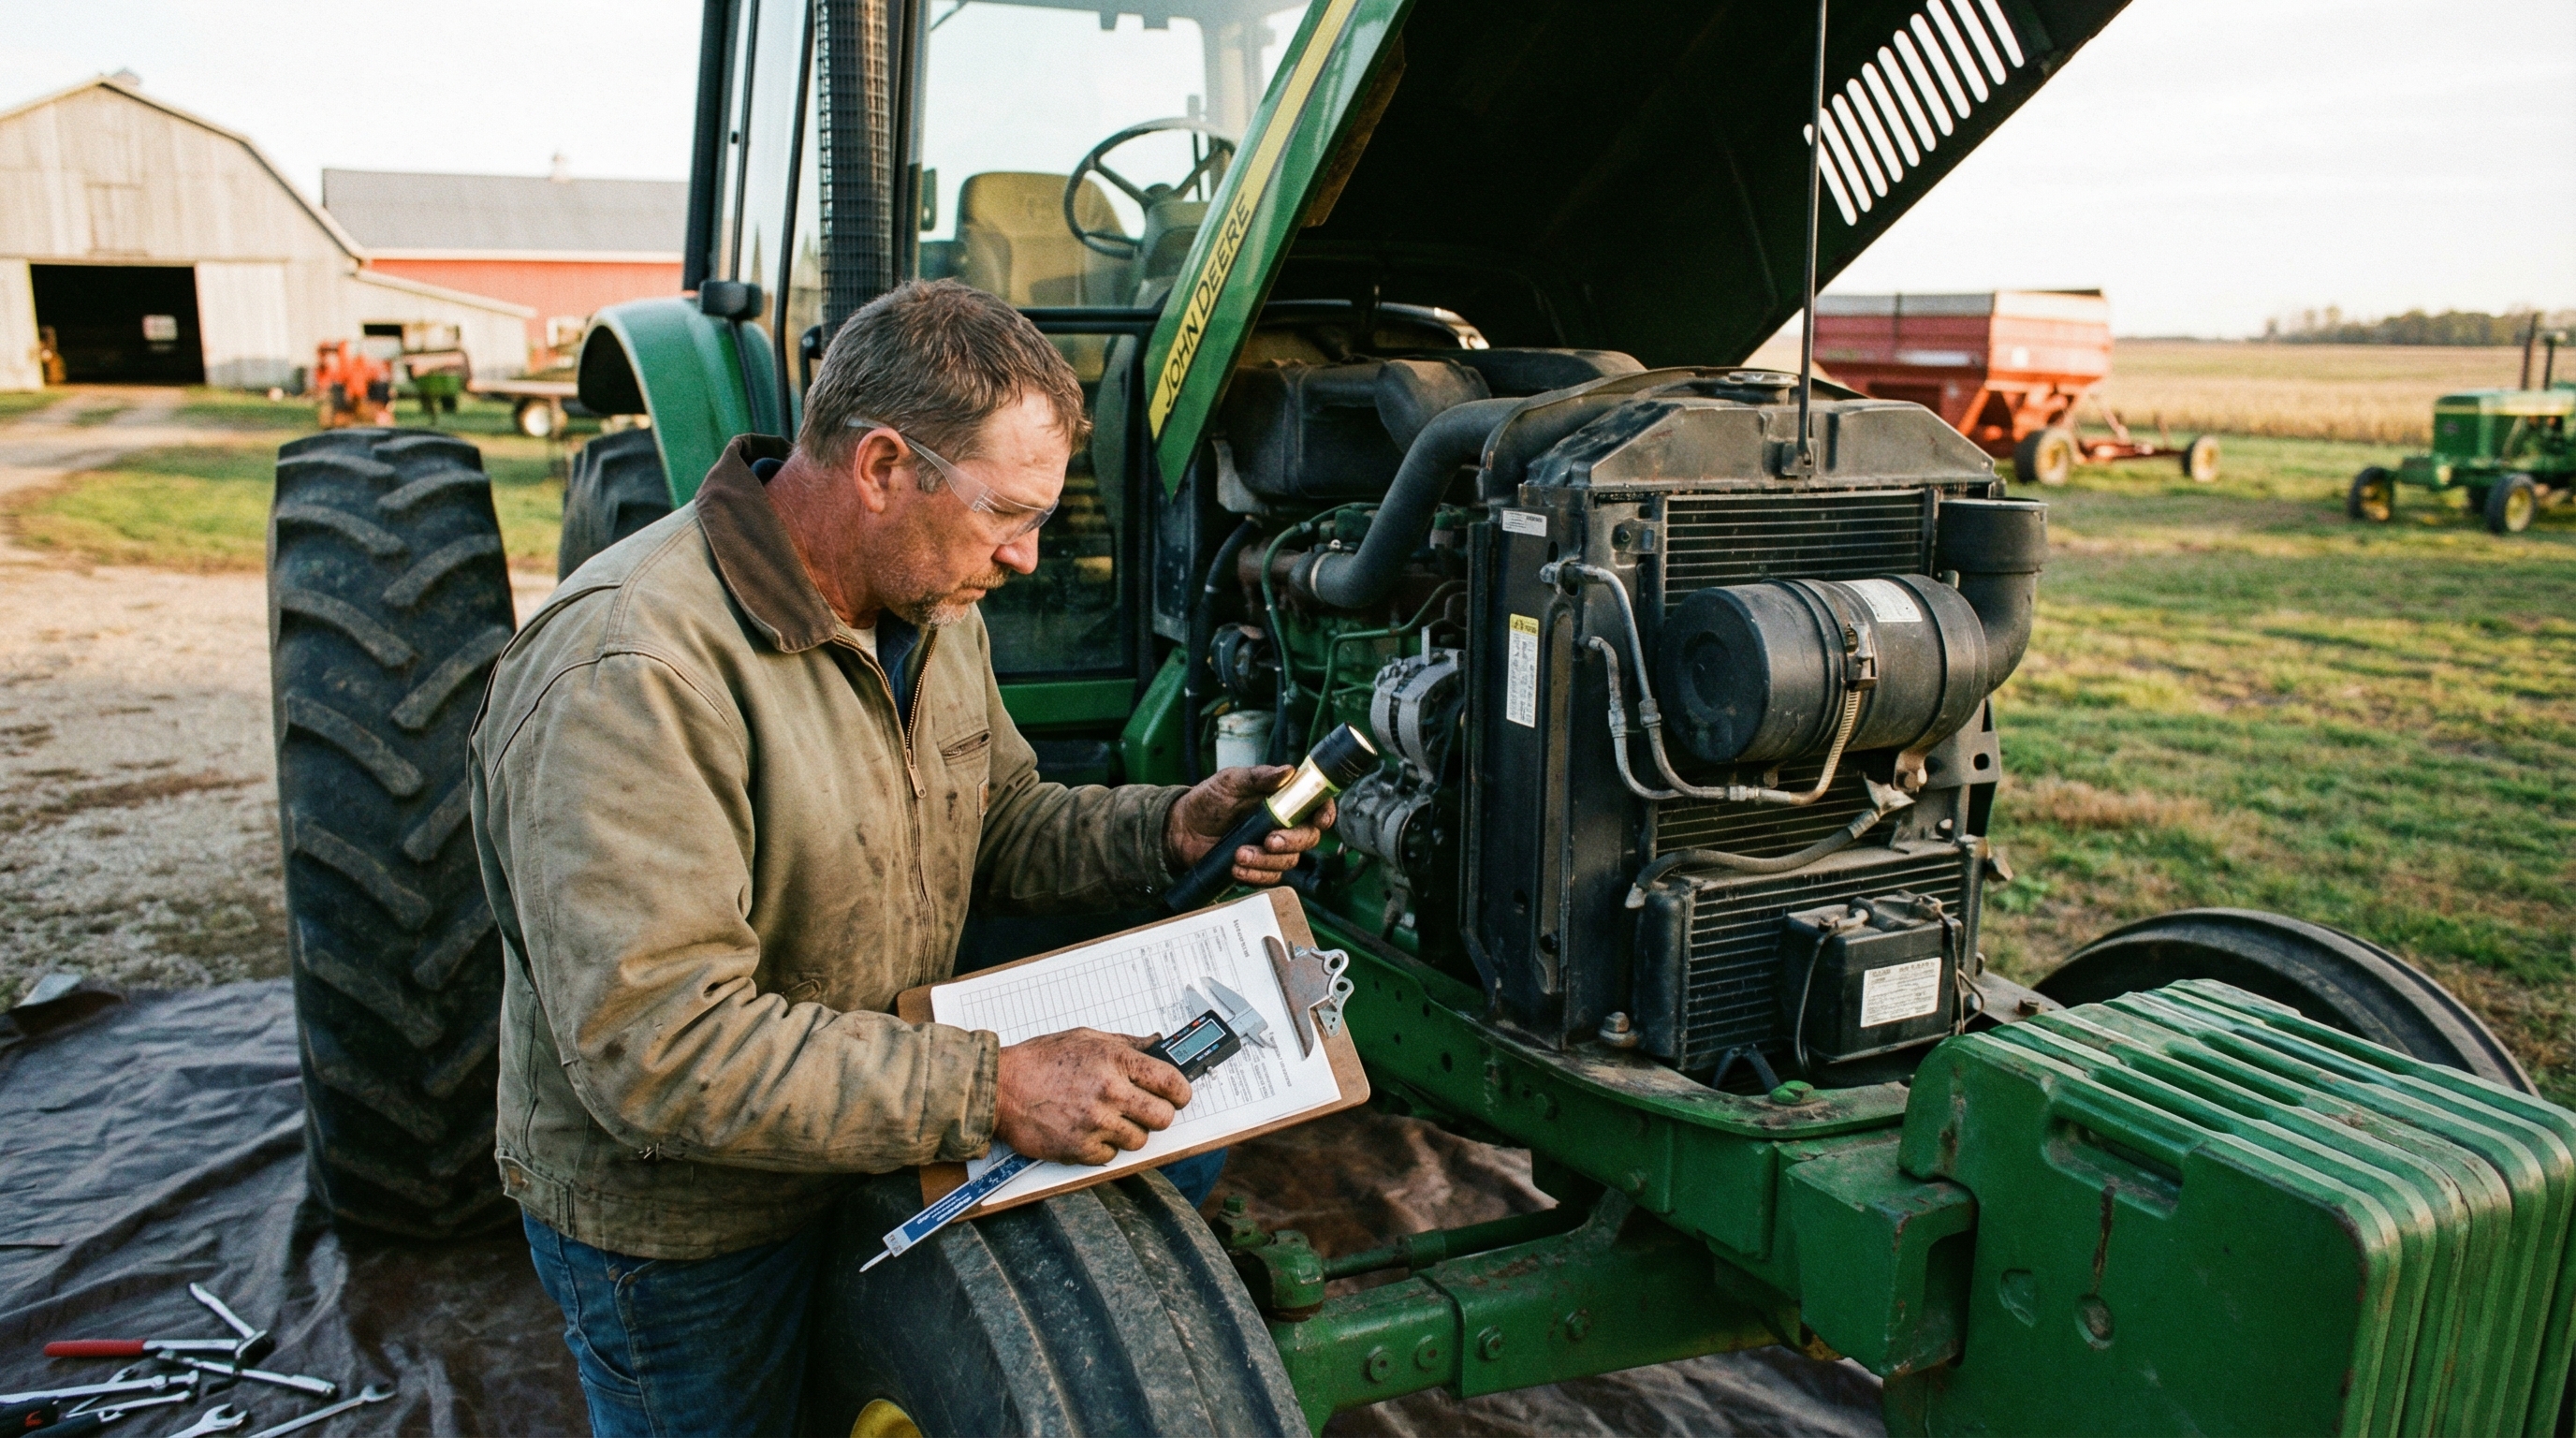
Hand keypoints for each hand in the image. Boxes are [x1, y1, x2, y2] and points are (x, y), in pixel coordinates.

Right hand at [993, 1028, 1191, 1165]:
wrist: (1000, 1088)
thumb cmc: (1040, 1060)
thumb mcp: (1086, 1038)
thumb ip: (1126, 1045)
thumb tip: (1157, 1046)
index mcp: (1115, 1061)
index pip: (1171, 1082)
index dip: (1181, 1091)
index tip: (1178, 1095)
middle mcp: (1109, 1093)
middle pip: (1163, 1118)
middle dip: (1158, 1115)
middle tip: (1145, 1110)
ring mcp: (1095, 1124)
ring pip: (1139, 1140)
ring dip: (1129, 1132)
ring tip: (1107, 1118)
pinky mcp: (1079, 1149)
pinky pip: (1111, 1156)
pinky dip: (1103, 1147)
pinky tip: (1087, 1130)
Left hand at [1165, 764, 1336, 886]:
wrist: (1181, 829)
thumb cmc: (1207, 800)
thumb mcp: (1230, 781)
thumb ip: (1259, 776)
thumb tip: (1288, 771)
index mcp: (1281, 800)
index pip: (1315, 806)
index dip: (1325, 813)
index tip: (1320, 820)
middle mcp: (1282, 824)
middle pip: (1308, 838)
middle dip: (1292, 842)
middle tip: (1269, 840)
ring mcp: (1271, 848)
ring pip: (1289, 861)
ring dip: (1266, 860)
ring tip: (1239, 853)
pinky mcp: (1259, 867)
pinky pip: (1270, 878)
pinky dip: (1255, 875)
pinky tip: (1236, 866)